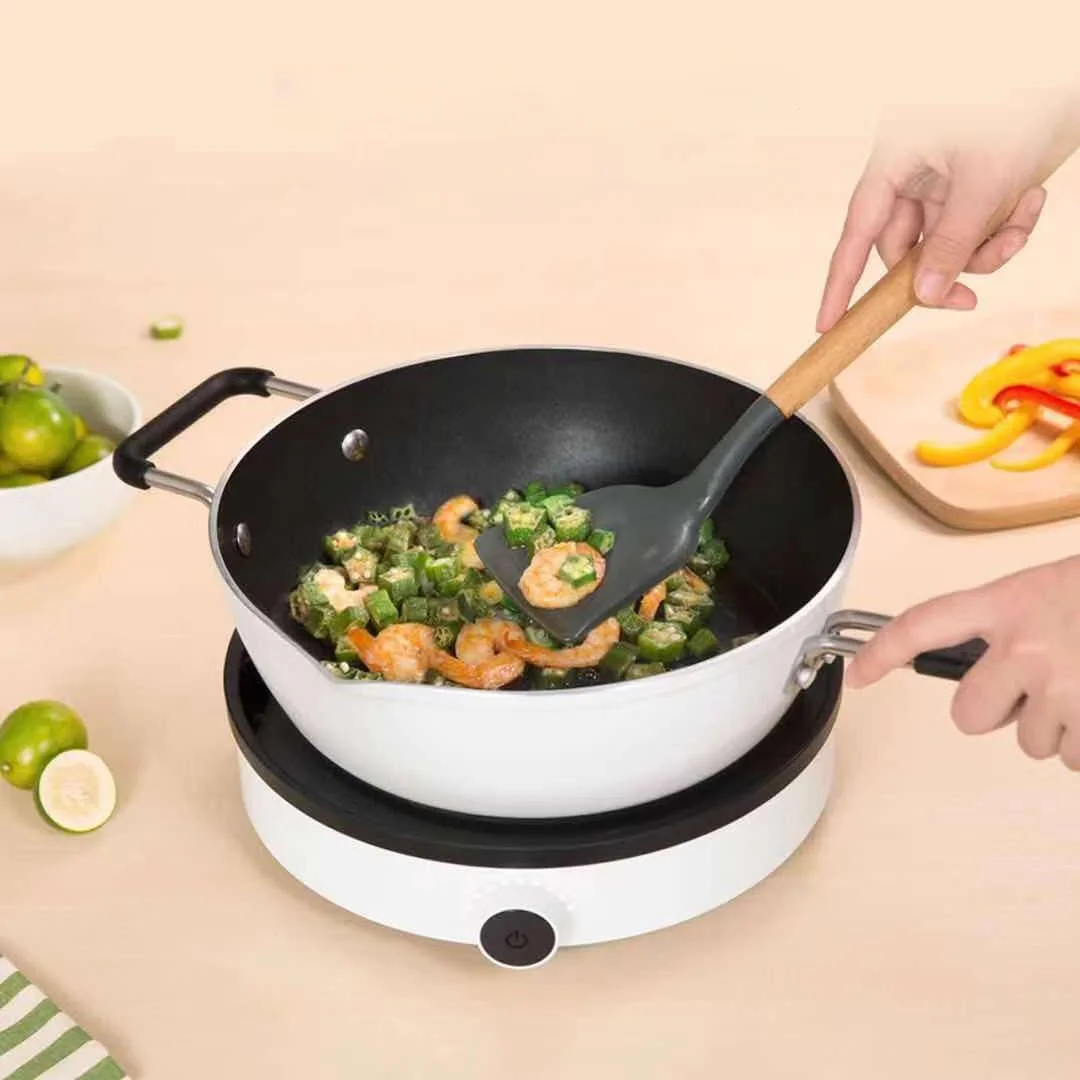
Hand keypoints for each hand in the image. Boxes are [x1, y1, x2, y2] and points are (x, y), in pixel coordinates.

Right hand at [815, 106, 1079, 332]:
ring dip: (986, 250)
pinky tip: (1032, 200)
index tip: (826, 323)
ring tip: (1022, 222)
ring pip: (947, 243)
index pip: (857, 236)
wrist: (1057, 75)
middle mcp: (910, 175)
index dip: (840, 283)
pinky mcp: (971, 185)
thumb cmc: (1015, 107)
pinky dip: (1005, 227)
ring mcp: (941, 181)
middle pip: (908, 249)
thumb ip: (951, 243)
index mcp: (893, 163)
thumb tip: (926, 295)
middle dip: (943, 273)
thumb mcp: (983, 182)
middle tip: (968, 301)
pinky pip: (975, 227)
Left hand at [846, 555, 1079, 769]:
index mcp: (1007, 604)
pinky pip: (1071, 757)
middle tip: (1034, 689)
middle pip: (967, 715)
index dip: (881, 653)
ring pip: (1029, 743)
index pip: (921, 626)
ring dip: (1054, 726)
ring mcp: (1058, 688)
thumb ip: (1007, 621)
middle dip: (994, 713)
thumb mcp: (1048, 587)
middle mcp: (1022, 649)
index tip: (857, 674)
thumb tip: (987, 658)